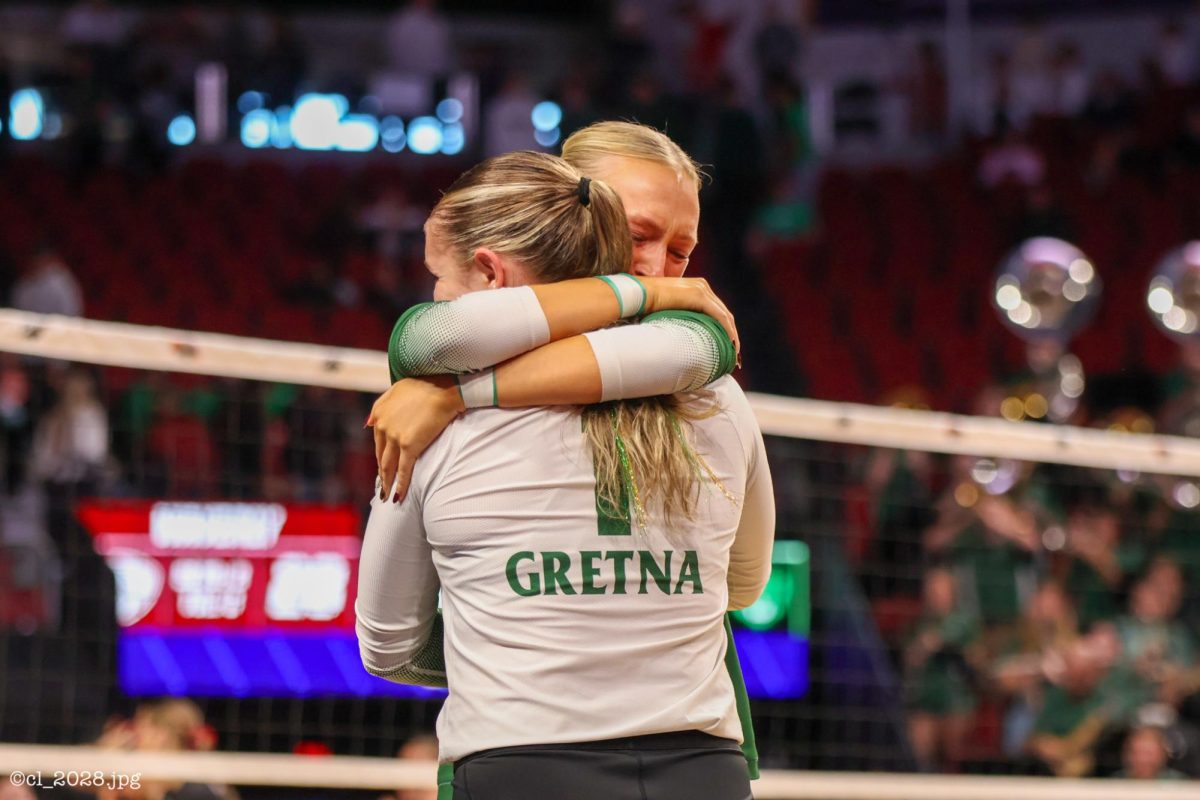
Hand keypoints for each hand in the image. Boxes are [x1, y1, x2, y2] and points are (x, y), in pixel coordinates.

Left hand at [368, 376, 464, 502]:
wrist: (443, 389)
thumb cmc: (425, 385)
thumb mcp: (396, 390)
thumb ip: (382, 405)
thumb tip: (369, 423)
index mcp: (378, 413)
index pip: (378, 441)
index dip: (381, 455)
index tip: (383, 466)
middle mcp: (382, 425)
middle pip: (381, 456)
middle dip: (382, 473)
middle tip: (383, 486)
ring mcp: (394, 437)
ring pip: (388, 466)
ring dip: (387, 482)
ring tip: (387, 495)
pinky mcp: (409, 446)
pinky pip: (403, 469)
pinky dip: (401, 484)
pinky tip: (399, 496)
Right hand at [639, 276, 740, 359]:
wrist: (638, 295)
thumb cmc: (646, 306)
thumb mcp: (669, 313)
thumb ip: (681, 319)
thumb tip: (683, 337)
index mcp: (696, 288)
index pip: (716, 310)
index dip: (723, 328)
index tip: (726, 345)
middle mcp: (702, 286)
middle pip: (723, 313)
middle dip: (731, 333)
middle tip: (734, 352)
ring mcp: (702, 289)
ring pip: (725, 315)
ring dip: (732, 334)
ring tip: (734, 352)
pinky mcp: (699, 296)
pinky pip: (720, 316)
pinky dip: (727, 330)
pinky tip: (730, 343)